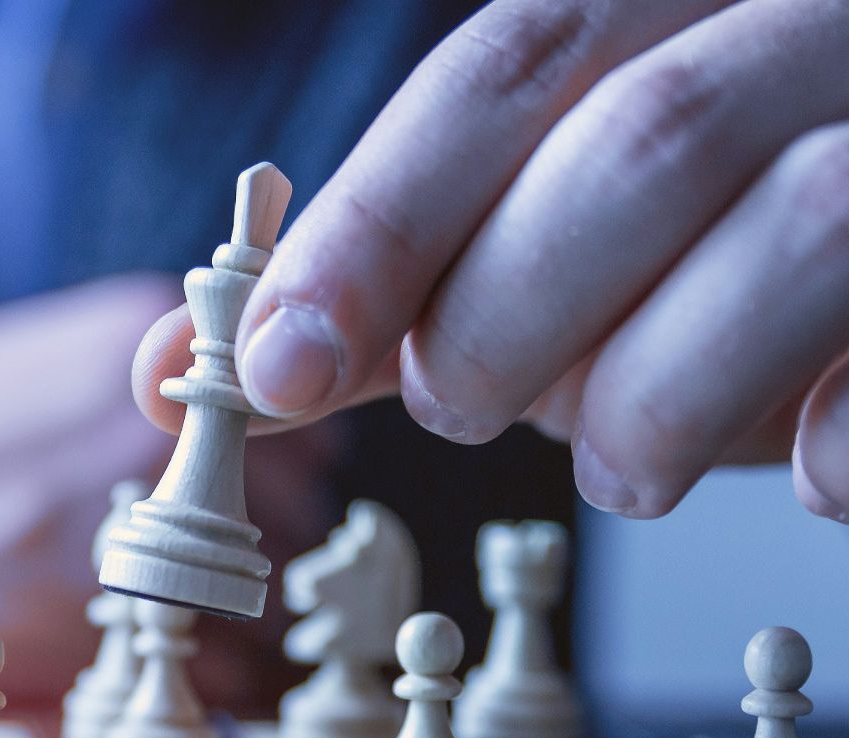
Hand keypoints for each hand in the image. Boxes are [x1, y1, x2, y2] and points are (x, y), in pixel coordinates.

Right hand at [0, 275, 333, 707]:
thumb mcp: (30, 362)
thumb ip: (142, 385)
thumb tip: (234, 426)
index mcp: (142, 349)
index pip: (300, 418)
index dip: (272, 471)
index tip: (235, 499)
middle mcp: (156, 434)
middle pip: (294, 512)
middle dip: (252, 551)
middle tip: (183, 573)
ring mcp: (134, 531)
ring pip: (264, 603)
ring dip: (230, 625)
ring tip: (151, 623)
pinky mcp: (102, 633)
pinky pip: (219, 677)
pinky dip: (199, 687)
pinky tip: (129, 664)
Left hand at [133, 0, 848, 521]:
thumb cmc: (692, 262)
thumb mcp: (524, 255)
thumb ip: (368, 299)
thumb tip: (171, 372)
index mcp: (674, 2)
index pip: (504, 68)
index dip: (376, 224)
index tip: (273, 367)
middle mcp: (813, 31)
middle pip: (641, 140)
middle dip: (509, 315)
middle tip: (465, 403)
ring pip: (800, 226)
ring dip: (655, 396)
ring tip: (622, 467)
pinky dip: (839, 445)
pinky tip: (807, 475)